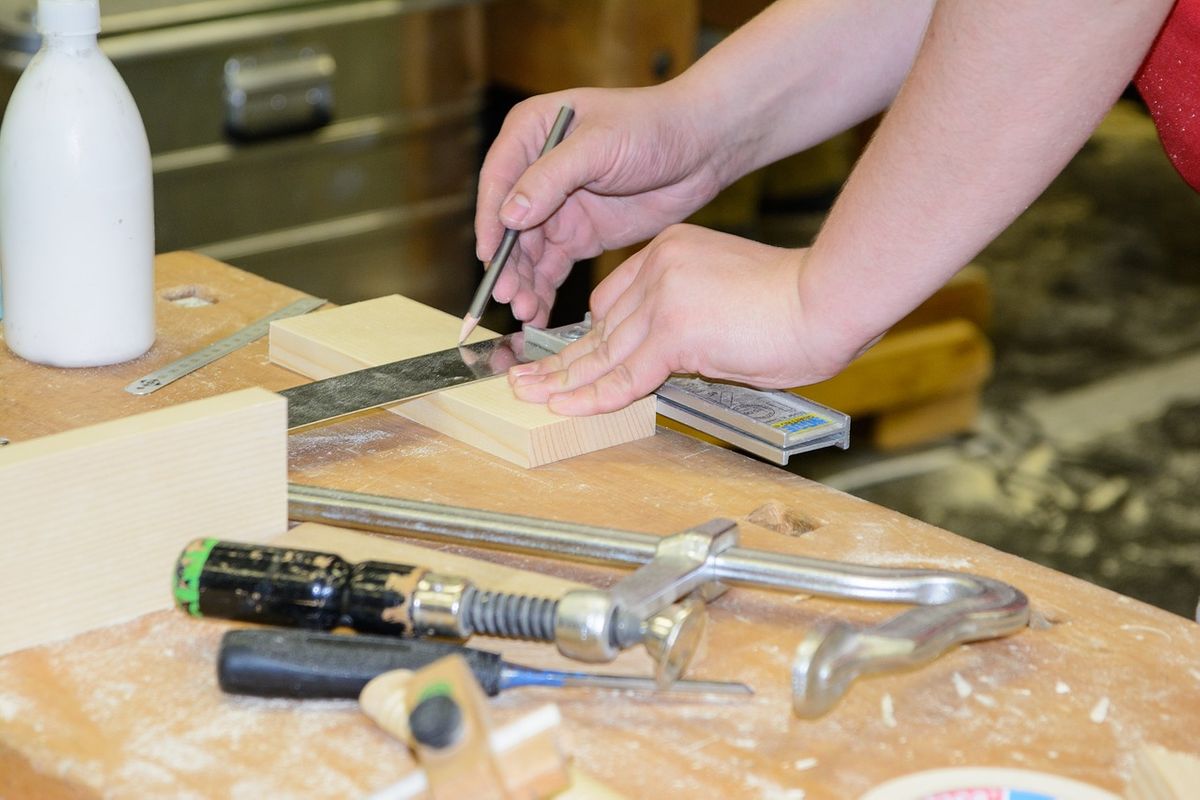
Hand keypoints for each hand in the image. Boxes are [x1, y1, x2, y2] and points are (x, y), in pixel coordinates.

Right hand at [475, 87, 725, 326]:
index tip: (489, 257)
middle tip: (509, 297)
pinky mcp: (580, 234)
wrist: (702, 148)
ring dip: (523, 282)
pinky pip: (552, 267)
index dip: (489, 221)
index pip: (498, 180)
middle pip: (508, 224)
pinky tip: (538, 313)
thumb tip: (509, 216)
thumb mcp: (598, 146)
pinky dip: (544, 290)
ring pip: (528, 251)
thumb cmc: (652, 126)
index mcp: (530, 132)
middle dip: (508, 263)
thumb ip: (550, 179)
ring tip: (525, 311)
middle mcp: (536, 171)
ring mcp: (557, 206)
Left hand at [507, 225, 855, 414]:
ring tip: (527, 395)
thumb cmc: (797, 305)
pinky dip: (593, 396)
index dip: (589, 336)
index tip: (566, 358)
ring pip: (603, 350)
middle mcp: (659, 267)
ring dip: (562, 380)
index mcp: (670, 251)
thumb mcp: (728, 298)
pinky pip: (625, 374)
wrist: (827, 300)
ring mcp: (664, 297)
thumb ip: (690, 320)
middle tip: (525, 378)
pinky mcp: (675, 331)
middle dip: (562, 358)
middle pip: (599, 325)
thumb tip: (674, 358)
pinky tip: (563, 408)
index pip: (612, 299)